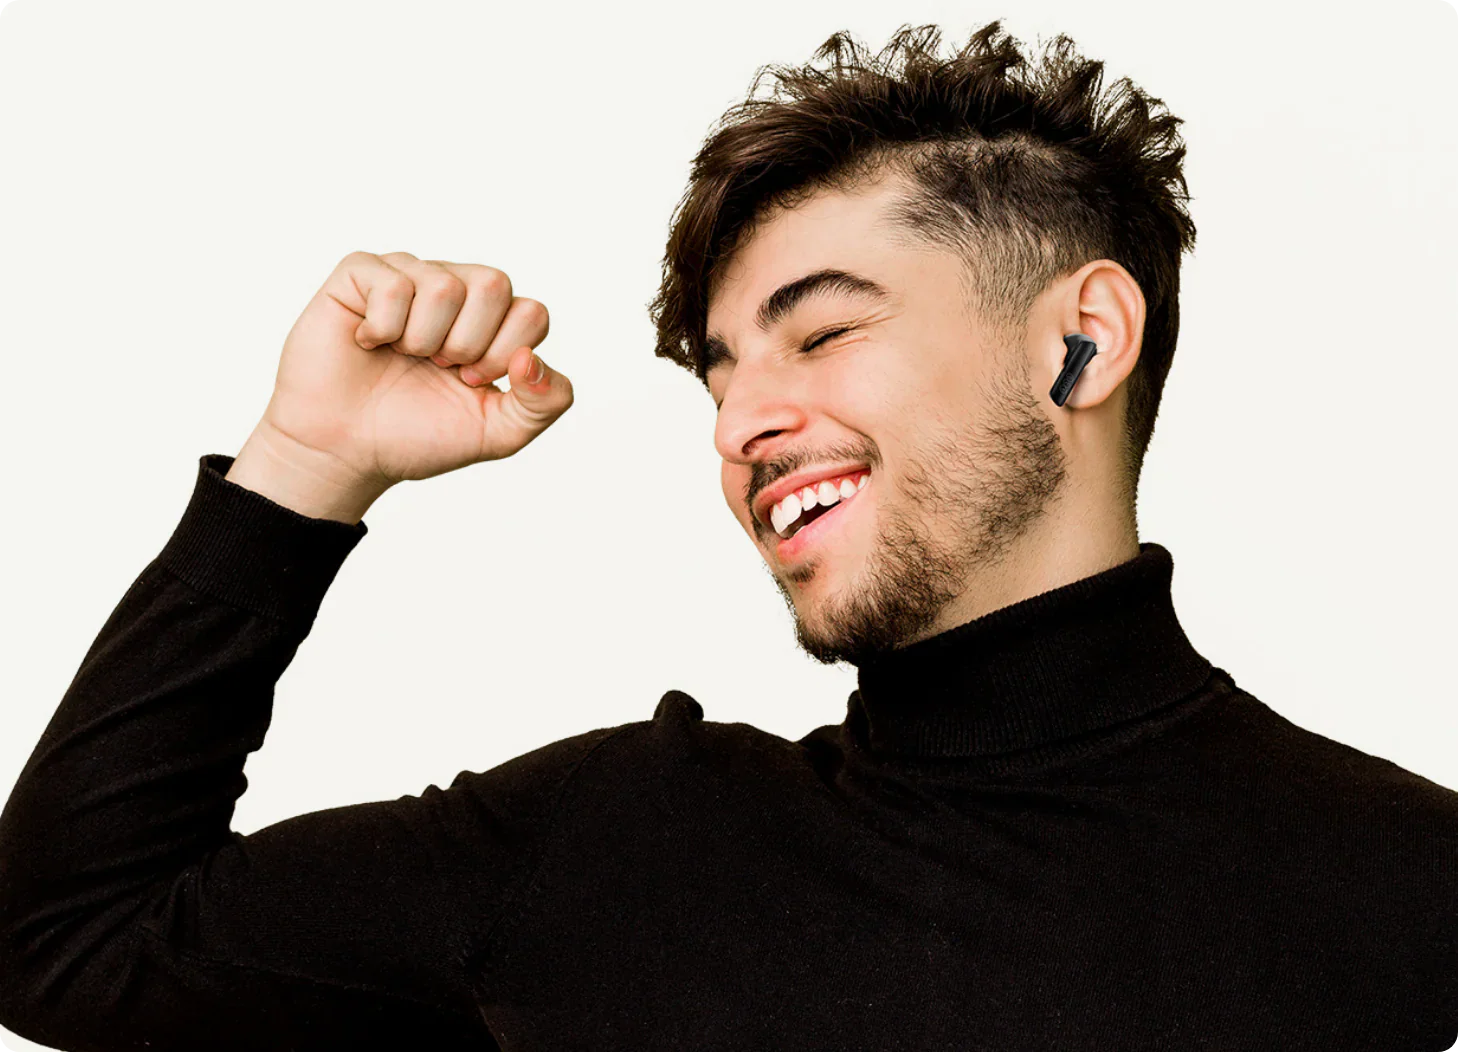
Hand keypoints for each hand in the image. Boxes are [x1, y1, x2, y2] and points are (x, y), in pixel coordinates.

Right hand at [251, 250, 571, 494]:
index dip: (503, 355)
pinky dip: (382, 328)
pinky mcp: (359, 275)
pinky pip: (392, 284)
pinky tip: (367, 342)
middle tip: (437, 367)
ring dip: (422, 340)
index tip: (469, 382)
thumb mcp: (498, 434)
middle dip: (467, 343)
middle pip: (494, 284)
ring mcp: (407, 276)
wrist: (346, 452)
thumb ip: (544, 403)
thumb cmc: (416, 436)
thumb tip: (531, 357)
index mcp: (492, 322)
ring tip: (401, 355)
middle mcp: (454, 290)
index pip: (532, 312)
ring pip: (443, 285)